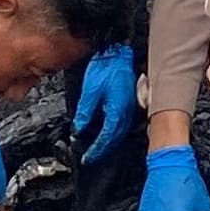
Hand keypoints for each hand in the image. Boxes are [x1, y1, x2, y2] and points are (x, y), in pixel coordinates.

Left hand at [72, 45, 139, 162]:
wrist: (118, 53)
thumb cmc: (106, 67)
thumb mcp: (90, 91)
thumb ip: (85, 112)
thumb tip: (79, 128)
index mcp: (117, 111)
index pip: (106, 137)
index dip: (96, 149)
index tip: (86, 157)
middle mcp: (126, 112)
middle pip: (115, 139)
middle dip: (102, 150)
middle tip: (90, 157)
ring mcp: (130, 108)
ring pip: (120, 133)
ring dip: (109, 143)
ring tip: (97, 148)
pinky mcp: (129, 103)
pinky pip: (122, 124)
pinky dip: (114, 132)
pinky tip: (107, 132)